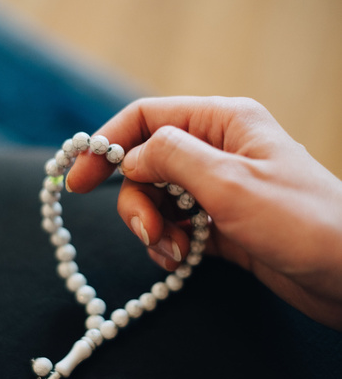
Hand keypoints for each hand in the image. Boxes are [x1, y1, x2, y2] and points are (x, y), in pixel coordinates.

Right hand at [67, 96, 341, 329]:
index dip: (106, 144)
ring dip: (154, 229)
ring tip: (177, 253)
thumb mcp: (229, 182)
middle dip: (137, 202)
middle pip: (147, 164)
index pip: (147, 117)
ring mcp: (219, 190)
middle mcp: (218, 150)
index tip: (76, 181)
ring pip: (158, 200)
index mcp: (222, 122)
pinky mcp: (222, 225)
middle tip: (149, 234)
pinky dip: (170, 245)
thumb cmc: (301, 221)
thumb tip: (129, 155)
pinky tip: (184, 261)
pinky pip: (176, 228)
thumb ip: (171, 158)